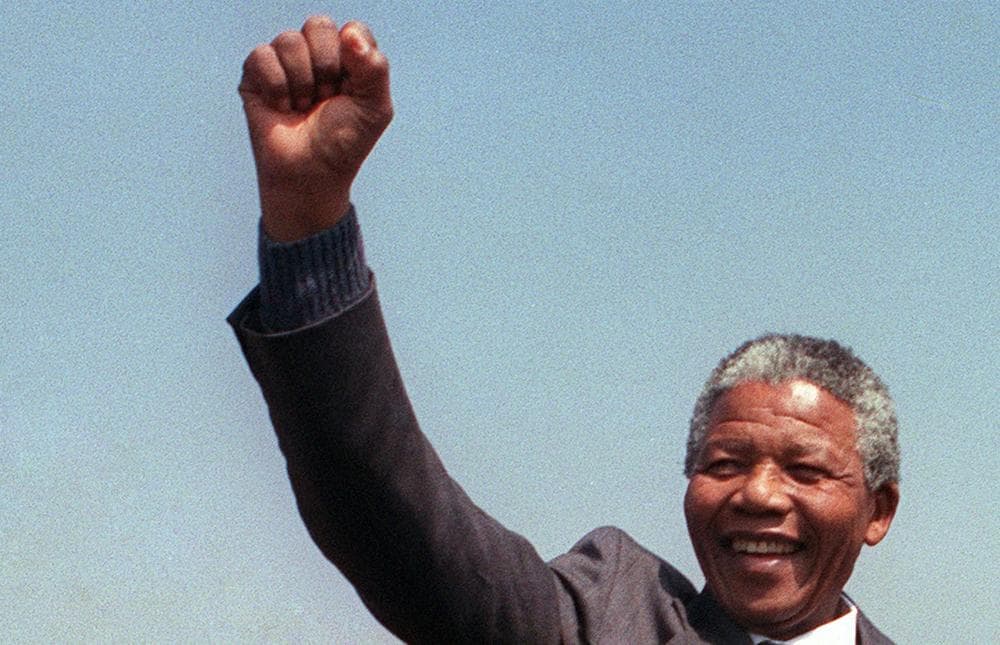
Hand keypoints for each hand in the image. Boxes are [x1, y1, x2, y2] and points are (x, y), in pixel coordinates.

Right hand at [239, 16, 392, 241]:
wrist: (310, 172)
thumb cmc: (344, 141)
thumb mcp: (374, 108)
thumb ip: (375, 67)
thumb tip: (349, 33)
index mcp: (349, 56)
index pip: (352, 30)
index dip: (352, 58)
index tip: (351, 88)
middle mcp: (316, 53)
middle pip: (319, 25)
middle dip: (325, 67)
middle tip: (326, 98)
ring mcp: (284, 61)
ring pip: (289, 40)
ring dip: (302, 82)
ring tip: (303, 106)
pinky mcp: (255, 73)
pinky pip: (262, 56)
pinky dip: (276, 86)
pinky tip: (282, 107)